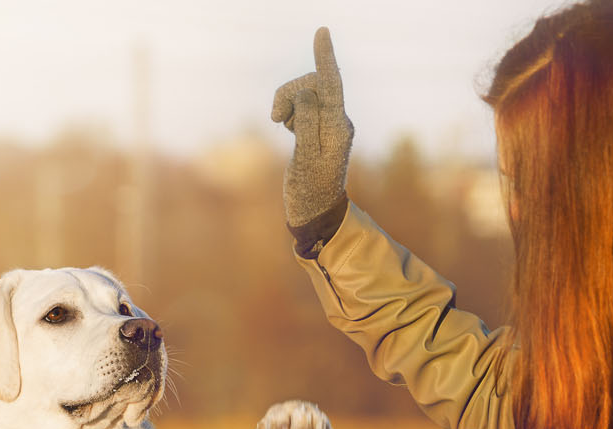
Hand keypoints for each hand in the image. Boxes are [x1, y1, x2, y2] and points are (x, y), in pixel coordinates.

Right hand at [271, 27, 353, 230]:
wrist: (314, 212)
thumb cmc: (309, 190)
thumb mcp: (305, 158)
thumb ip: (307, 123)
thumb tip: (306, 94)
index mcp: (337, 127)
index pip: (332, 84)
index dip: (325, 57)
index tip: (322, 32)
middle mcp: (338, 121)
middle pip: (313, 84)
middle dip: (290, 92)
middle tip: (275, 118)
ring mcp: (329, 124)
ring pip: (306, 93)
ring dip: (288, 102)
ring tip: (282, 126)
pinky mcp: (319, 128)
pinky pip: (303, 105)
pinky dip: (290, 111)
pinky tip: (288, 129)